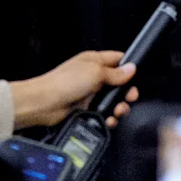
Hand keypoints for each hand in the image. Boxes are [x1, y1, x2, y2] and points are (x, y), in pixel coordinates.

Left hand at [8, 50, 135, 129]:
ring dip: (119, 107)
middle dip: (126, 92)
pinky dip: (109, 118)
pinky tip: (109, 119)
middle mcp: (93, 76)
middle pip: (119, 83)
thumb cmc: (64, 82)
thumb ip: (115, 73)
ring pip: (113, 100)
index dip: (129, 68)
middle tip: (129, 98)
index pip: (118, 60)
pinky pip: (104, 113)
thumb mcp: (95, 72)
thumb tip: (131, 69)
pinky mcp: (86, 108)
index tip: (136, 78)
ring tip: (118, 111)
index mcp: (94, 61)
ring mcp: (89, 93)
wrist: (44, 103)